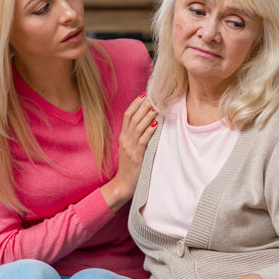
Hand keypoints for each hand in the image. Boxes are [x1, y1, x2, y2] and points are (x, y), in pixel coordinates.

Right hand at [101, 93, 156, 211]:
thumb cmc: (129, 167)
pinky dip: (149, 130)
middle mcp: (125, 139)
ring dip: (147, 115)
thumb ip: (135, 137)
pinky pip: (143, 140)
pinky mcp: (136, 155)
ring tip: (156, 106)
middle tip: (153, 95)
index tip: (144, 94)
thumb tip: (147, 123)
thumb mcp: (130, 149)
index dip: (135, 104)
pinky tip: (155, 124)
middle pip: (133, 117)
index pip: (128, 115)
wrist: (123, 184)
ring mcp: (129, 147)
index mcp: (123, 136)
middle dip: (143, 105)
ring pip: (138, 126)